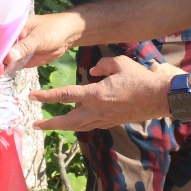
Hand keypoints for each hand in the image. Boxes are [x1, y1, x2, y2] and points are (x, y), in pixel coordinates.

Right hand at [4, 11, 81, 71]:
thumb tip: (8, 57)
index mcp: (13, 27)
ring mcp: (16, 49)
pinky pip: (12, 65)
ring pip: (3, 58)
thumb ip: (24, 47)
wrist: (67, 36)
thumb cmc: (53, 30)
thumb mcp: (38, 38)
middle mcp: (12, 38)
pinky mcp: (22, 59)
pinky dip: (6, 70)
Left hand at [31, 55, 174, 131]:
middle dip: (50, 123)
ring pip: (78, 127)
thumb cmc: (139, 79)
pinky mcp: (111, 122)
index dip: (47, 96)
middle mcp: (97, 110)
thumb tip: (91, 72)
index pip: (65, 95)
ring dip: (62, 127)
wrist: (158, 98)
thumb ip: (102, 66)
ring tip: (48, 126)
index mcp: (96, 94)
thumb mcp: (119, 63)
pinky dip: (79, 124)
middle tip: (35, 125)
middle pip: (67, 121)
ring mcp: (104, 119)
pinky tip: (74, 122)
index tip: (32, 96)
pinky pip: (91, 125)